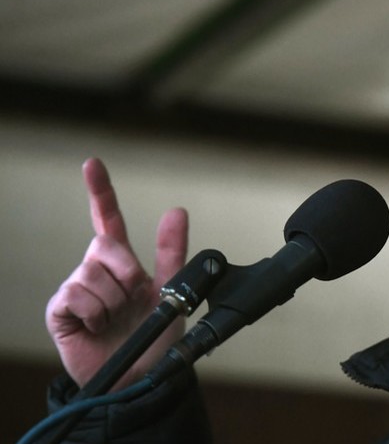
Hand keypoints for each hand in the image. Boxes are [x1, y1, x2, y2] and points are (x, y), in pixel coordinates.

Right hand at [46, 158, 188, 389]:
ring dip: (115, 299)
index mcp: (121, 263)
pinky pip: (77, 295)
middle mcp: (95, 270)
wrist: (139, 377)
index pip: (107, 219)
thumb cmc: (153, 336)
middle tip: (136, 295)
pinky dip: (96, 312)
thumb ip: (173, 252)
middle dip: (128, 269)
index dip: (100, 192)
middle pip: (106, 244)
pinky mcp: (60, 310)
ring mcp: (75, 290)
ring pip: (93, 273)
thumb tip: (177, 210)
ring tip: (117, 320)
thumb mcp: (171, 292)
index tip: (92, 164)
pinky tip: (98, 326)